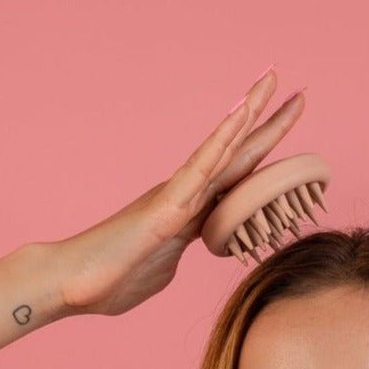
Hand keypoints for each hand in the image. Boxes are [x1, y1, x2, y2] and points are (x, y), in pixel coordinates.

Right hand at [47, 68, 304, 315]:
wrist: (70, 285)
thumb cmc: (108, 282)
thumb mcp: (159, 272)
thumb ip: (176, 257)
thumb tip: (181, 256)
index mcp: (188, 215)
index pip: (235, 183)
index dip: (263, 160)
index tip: (287, 140)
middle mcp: (183, 197)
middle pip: (235, 158)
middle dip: (268, 126)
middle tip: (298, 93)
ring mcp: (174, 199)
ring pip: (219, 152)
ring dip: (248, 116)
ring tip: (272, 82)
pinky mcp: (164, 209)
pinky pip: (199, 170)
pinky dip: (221, 142)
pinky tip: (241, 117)